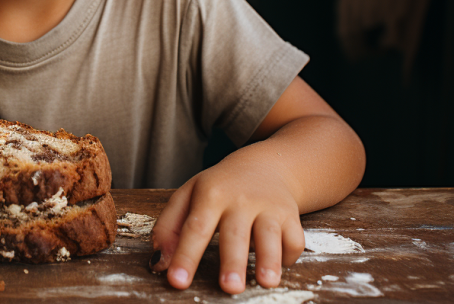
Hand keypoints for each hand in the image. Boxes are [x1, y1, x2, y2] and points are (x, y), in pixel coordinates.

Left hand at [149, 148, 304, 293]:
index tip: (176, 280)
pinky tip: (278, 265)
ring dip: (269, 260)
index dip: (185, 255)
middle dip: (233, 261)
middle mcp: (240, 200)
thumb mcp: (188, 195)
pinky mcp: (291, 216)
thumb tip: (159, 262)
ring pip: (270, 235)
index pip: (195, 228)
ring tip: (266, 282)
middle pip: (235, 234)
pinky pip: (294, 240)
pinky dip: (289, 256)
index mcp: (210, 194)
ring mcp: (268, 207)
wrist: (264, 166)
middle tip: (229, 287)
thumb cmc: (219, 187)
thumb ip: (169, 227)